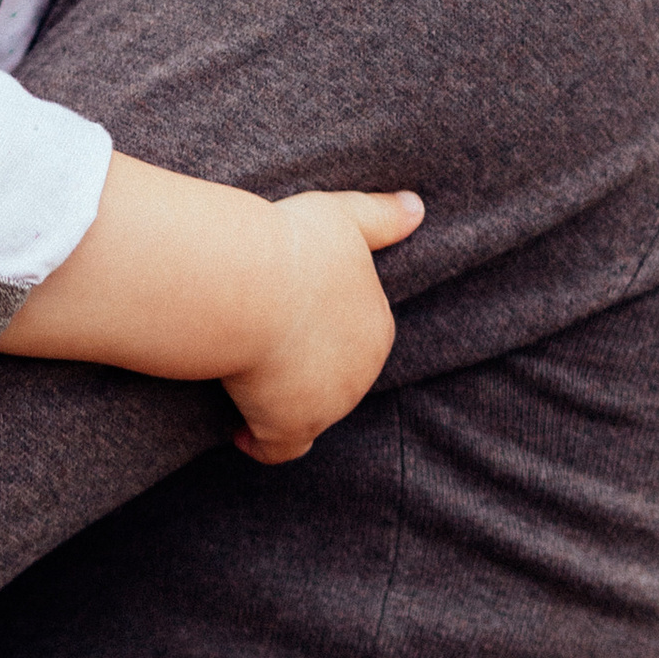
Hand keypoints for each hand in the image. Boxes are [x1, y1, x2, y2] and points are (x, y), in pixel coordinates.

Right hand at [225, 188, 423, 465]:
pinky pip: (279, 450)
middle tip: (260, 355)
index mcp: (376, 327)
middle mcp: (362, 372)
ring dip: (279, 406)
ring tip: (243, 388)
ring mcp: (328, 404)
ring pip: (307, 414)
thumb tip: (418, 207)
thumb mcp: (343, 217)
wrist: (250, 285)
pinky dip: (261, 444)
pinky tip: (240, 433)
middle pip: (333, 382)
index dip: (321, 337)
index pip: (352, 342)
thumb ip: (381, 217)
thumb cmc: (290, 246)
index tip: (286, 327)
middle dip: (303, 375)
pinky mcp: (290, 426)